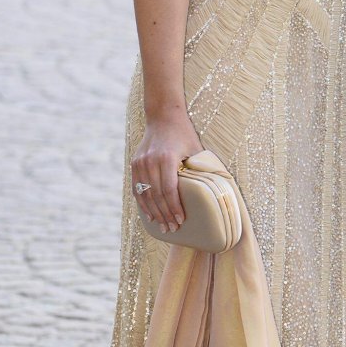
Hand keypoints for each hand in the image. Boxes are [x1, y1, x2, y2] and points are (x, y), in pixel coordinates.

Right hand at [131, 113, 204, 233]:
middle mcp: (150, 161)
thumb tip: (211, 191)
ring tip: (161, 226)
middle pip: (157, 196)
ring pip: (145, 194)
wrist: (163, 117)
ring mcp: (140, 163)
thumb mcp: (195, 149)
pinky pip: (137, 189)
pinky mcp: (134, 164)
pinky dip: (143, 203)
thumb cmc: (184, 134)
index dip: (174, 208)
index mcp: (167, 158)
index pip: (169, 190)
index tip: (180, 220)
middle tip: (171, 229)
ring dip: (153, 213)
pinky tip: (149, 215)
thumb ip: (198, 169)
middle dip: (165, 215)